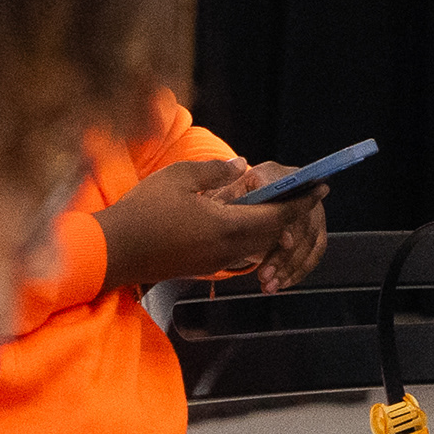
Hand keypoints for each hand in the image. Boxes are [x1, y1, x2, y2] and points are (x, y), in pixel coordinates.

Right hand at [94, 158, 301, 293]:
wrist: (113, 251)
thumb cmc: (143, 212)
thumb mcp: (179, 178)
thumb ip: (215, 171)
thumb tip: (241, 166)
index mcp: (226, 227)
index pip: (277, 216)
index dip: (301, 201)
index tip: (320, 187)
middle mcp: (227, 249)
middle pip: (272, 233)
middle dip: (289, 213)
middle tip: (303, 193)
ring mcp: (215, 262)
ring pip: (256, 244)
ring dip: (269, 226)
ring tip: (276, 203)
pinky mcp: (203, 267)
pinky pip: (239, 252)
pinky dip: (250, 236)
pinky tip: (243, 220)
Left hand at [222, 164, 333, 292]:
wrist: (260, 196)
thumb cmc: (241, 197)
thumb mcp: (226, 195)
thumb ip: (223, 202)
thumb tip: (215, 211)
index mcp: (271, 174)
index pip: (283, 192)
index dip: (285, 216)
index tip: (285, 240)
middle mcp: (298, 189)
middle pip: (299, 222)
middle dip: (283, 254)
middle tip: (265, 274)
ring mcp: (311, 209)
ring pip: (308, 241)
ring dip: (289, 267)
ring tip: (269, 285)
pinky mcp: (317, 228)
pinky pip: (315, 252)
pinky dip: (299, 270)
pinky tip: (283, 283)